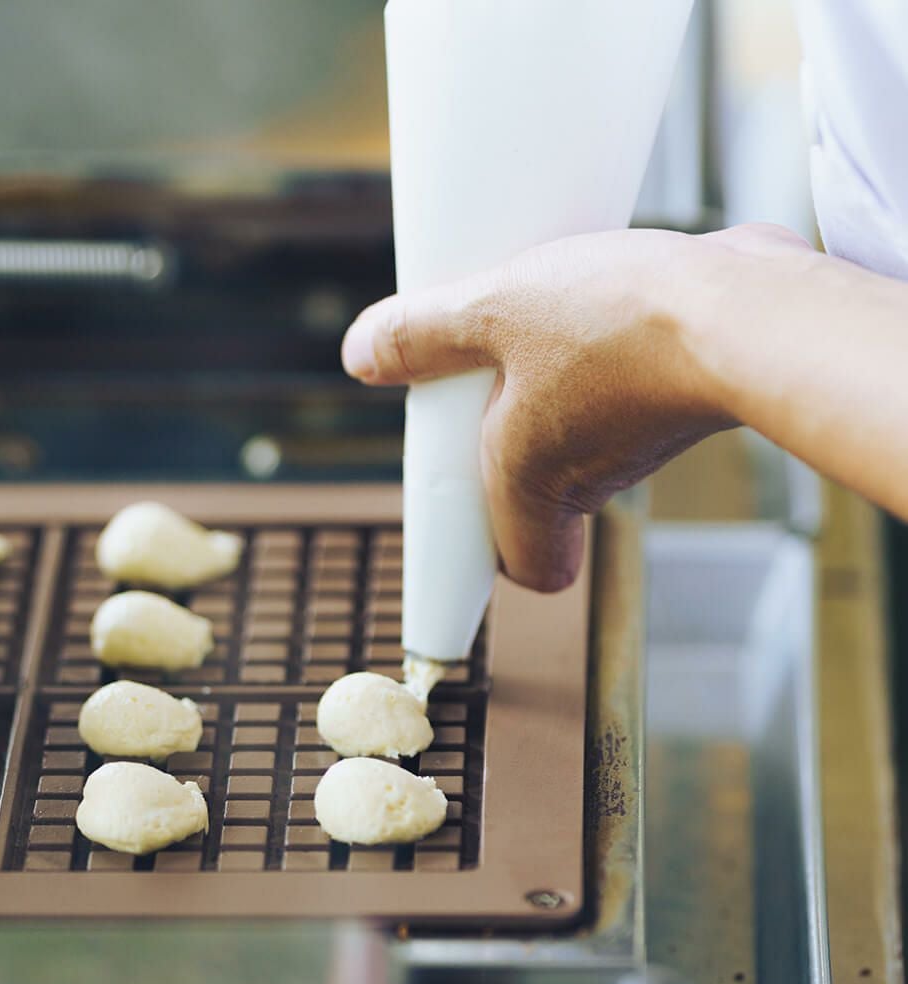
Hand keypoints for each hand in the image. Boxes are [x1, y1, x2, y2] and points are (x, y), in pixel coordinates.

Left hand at [341, 223, 814, 589]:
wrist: (747, 308)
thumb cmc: (619, 327)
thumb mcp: (493, 311)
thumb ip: (425, 334)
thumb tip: (361, 353)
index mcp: (530, 482)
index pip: (515, 562)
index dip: (487, 545)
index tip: (464, 497)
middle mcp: (589, 476)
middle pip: (537, 483)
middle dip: (503, 429)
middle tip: (477, 366)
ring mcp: (638, 440)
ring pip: (579, 426)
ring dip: (552, 378)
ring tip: (537, 311)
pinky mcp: (677, 394)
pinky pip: (621, 383)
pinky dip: (602, 351)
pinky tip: (597, 296)